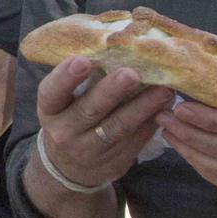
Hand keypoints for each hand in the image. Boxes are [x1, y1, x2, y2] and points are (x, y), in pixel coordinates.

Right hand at [34, 57, 177, 189]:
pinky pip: (136, 139)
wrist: (70, 168)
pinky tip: (166, 106)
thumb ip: (81, 83)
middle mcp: (65, 132)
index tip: (82, 59)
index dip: (66, 77)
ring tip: (164, 90)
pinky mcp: (115, 161)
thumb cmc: (69, 120)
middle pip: (90, 110)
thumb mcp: (62, 104)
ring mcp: (91, 150)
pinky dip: (152, 121)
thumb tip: (117, 49)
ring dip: (143, 106)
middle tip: (131, 74)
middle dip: (112, 91)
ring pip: (119, 126)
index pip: (52, 93)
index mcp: (50, 110)